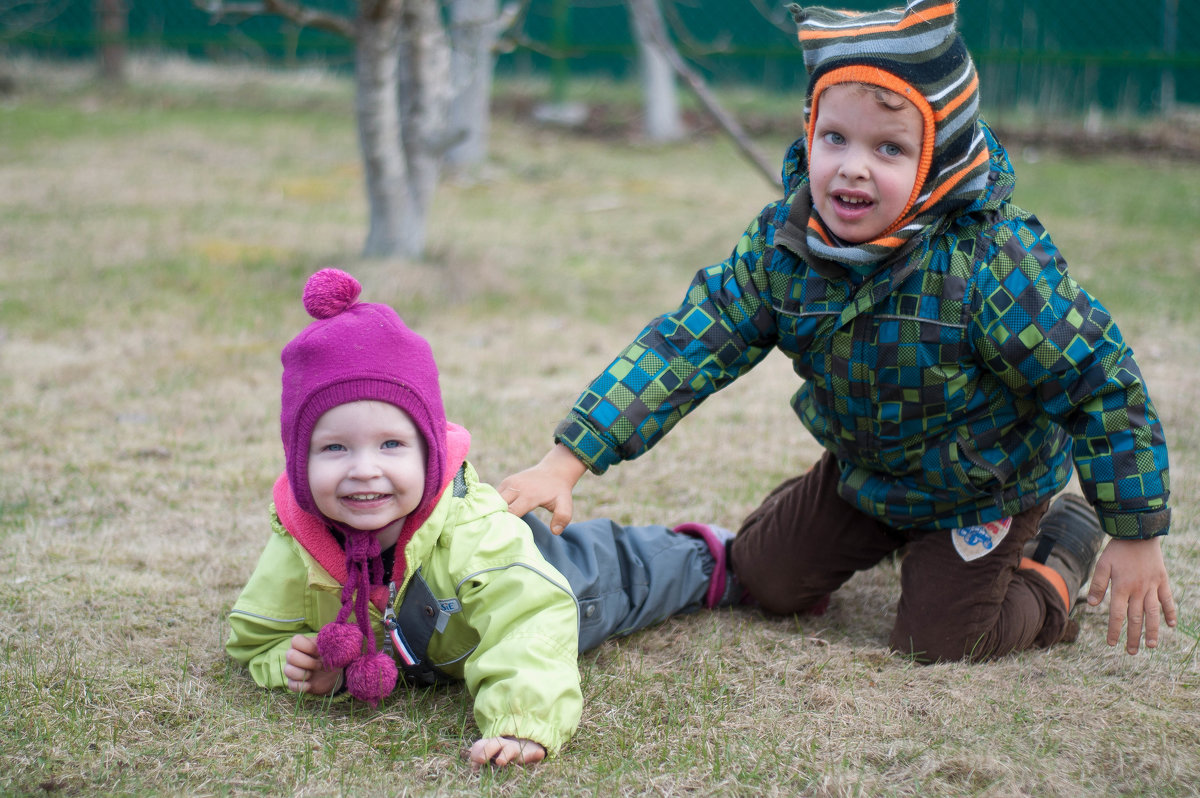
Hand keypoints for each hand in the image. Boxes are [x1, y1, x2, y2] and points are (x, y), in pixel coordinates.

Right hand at [284, 634, 343, 694]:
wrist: (332, 676)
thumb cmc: (330, 658)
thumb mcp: (332, 650)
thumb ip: (329, 644)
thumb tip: (328, 643)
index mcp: (302, 645)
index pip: (295, 640)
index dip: (308, 647)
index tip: (320, 652)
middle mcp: (293, 656)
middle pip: (290, 655)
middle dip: (308, 662)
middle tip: (320, 665)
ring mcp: (292, 669)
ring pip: (288, 670)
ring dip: (303, 674)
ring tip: (313, 674)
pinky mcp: (293, 683)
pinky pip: (291, 685)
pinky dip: (301, 686)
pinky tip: (310, 685)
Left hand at [467, 736, 545, 768]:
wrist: (525, 745)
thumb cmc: (502, 753)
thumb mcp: (489, 755)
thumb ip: (479, 758)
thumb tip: (473, 767)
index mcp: (491, 745)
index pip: (480, 745)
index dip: (475, 753)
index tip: (472, 764)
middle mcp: (502, 745)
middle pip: (493, 744)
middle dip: (486, 750)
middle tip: (481, 760)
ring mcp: (516, 749)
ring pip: (510, 749)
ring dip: (505, 754)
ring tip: (500, 762)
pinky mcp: (529, 754)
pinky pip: (534, 753)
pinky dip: (536, 754)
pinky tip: (539, 754)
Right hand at [497, 444, 586, 533]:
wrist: (554, 470)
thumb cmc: (559, 491)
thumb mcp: (565, 503)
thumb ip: (562, 517)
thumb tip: (555, 531)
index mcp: (529, 495)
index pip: (510, 512)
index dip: (506, 524)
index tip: (505, 535)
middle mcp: (516, 487)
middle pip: (498, 506)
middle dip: (496, 518)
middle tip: (496, 532)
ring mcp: (509, 483)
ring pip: (494, 500)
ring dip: (494, 511)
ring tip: (494, 525)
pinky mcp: (505, 482)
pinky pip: (494, 496)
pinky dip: (494, 505)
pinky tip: (497, 515)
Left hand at [1086, 537, 1176, 653]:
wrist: (1138, 534)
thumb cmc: (1117, 550)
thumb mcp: (1102, 564)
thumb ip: (1097, 584)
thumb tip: (1091, 604)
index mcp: (1121, 587)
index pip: (1116, 614)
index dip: (1114, 630)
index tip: (1111, 643)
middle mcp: (1137, 590)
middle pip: (1135, 618)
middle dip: (1133, 637)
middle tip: (1131, 652)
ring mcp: (1152, 587)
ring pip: (1153, 613)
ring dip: (1152, 631)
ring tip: (1150, 646)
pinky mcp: (1162, 581)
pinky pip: (1167, 600)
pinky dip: (1170, 613)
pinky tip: (1171, 625)